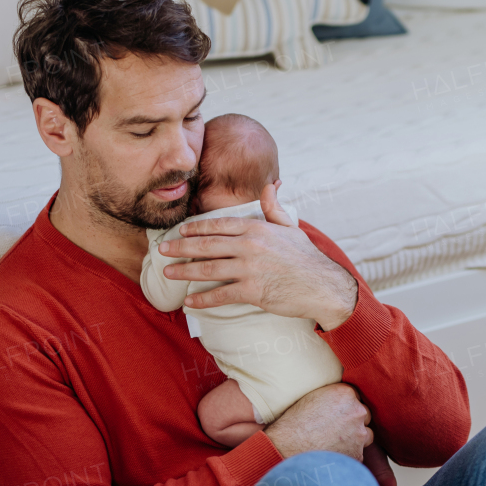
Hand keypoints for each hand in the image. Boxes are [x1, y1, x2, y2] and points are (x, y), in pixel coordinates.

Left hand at [158, 181, 357, 329]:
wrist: (322, 285)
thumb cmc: (306, 257)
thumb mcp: (290, 226)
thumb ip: (273, 207)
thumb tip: (270, 184)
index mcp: (255, 228)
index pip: (218, 224)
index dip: (196, 228)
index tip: (180, 231)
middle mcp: (249, 246)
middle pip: (206, 245)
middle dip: (180, 247)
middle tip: (163, 250)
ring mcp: (249, 269)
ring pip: (207, 269)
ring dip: (184, 271)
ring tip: (168, 273)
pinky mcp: (252, 291)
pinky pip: (220, 294)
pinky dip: (202, 299)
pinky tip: (189, 301)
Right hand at [265, 384, 372, 460]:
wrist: (287, 446)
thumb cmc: (294, 422)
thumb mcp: (313, 397)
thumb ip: (333, 396)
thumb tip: (340, 400)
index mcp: (346, 394)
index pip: (356, 397)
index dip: (346, 406)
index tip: (338, 413)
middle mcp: (357, 412)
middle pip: (364, 415)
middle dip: (354, 421)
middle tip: (337, 428)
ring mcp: (359, 435)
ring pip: (366, 435)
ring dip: (356, 438)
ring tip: (336, 442)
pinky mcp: (357, 455)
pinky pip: (358, 453)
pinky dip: (348, 454)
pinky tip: (333, 454)